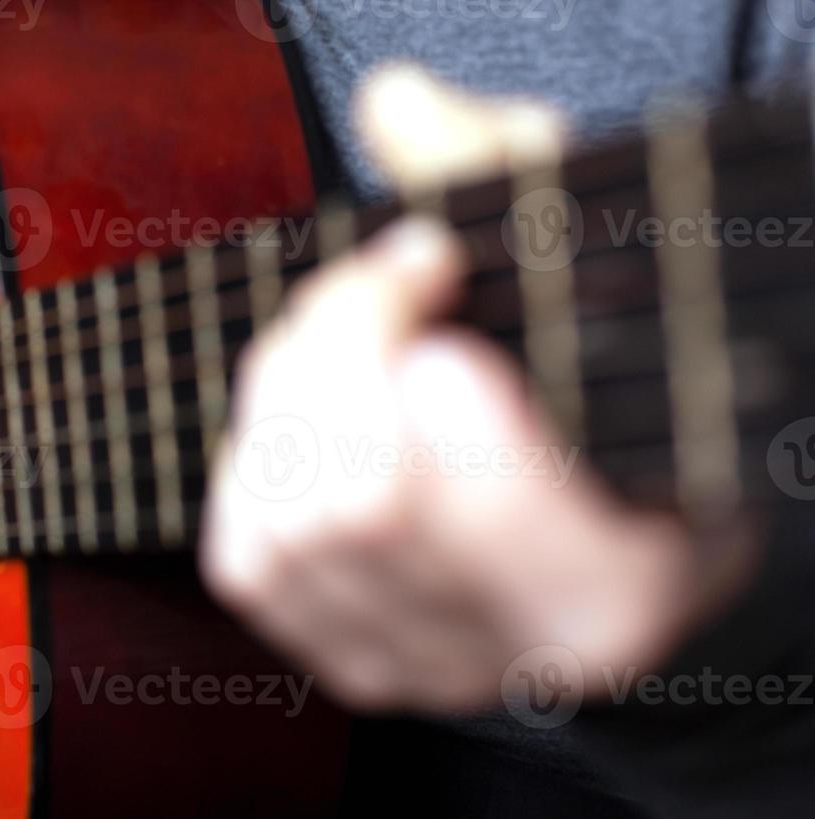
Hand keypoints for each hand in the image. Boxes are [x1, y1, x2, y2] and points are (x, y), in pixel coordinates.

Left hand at [199, 67, 748, 712]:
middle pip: (356, 505)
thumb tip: (393, 106)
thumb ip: (506, 177)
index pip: (487, 503)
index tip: (428, 266)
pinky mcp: (347, 662)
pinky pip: (242, 558)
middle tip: (384, 282)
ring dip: (285, 395)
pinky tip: (309, 415)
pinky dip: (253, 460)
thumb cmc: (616, 388)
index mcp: (619, 581)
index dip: (415, 364)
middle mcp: (516, 649)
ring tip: (347, 338)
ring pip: (282, 532)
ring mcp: (424, 668)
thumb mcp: (600, 271)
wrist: (612, 515)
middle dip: (335, 351)